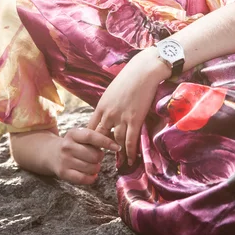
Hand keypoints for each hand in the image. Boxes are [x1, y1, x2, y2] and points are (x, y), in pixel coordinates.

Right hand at [54, 127, 120, 184]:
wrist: (51, 153)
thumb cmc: (74, 144)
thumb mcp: (80, 135)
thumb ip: (96, 137)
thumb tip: (117, 144)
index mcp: (73, 134)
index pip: (91, 137)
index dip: (106, 142)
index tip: (117, 147)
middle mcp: (67, 146)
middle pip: (94, 155)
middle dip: (100, 157)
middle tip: (97, 156)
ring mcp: (64, 160)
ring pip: (91, 168)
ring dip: (96, 168)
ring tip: (92, 164)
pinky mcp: (63, 173)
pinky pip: (84, 178)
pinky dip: (92, 178)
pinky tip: (92, 174)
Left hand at [87, 48, 168, 165]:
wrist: (143, 71)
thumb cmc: (129, 77)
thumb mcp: (112, 91)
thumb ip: (109, 104)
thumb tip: (109, 112)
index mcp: (101, 106)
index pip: (91, 128)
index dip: (90, 140)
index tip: (92, 147)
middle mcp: (108, 114)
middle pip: (101, 137)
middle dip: (101, 149)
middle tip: (102, 159)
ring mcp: (121, 118)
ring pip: (116, 141)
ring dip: (118, 153)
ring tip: (118, 163)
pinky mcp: (135, 120)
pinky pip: (131, 140)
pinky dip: (130, 152)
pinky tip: (130, 160)